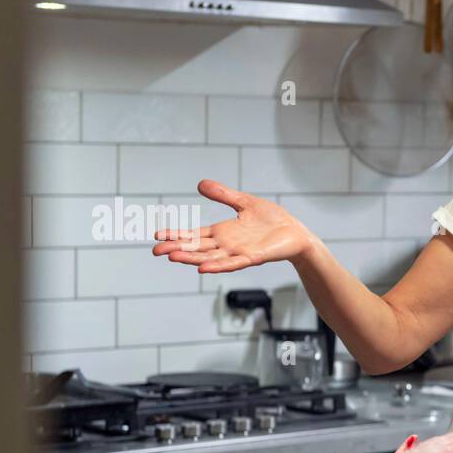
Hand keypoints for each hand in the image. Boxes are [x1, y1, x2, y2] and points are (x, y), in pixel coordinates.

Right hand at [151, 180, 317, 271]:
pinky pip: (233, 264)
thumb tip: (200, 184)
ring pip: (210, 257)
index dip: (177, 235)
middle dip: (177, 249)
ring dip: (191, 259)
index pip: (194, 235)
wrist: (296, 233)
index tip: (157, 235)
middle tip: (155, 250)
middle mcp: (227, 244)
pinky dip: (218, 266)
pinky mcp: (253, 257)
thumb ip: (223, 195)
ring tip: (172, 257)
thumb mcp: (245, 202)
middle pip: (197, 248)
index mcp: (223, 232)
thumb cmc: (273, 220)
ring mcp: (239, 252)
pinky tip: (203, 268)